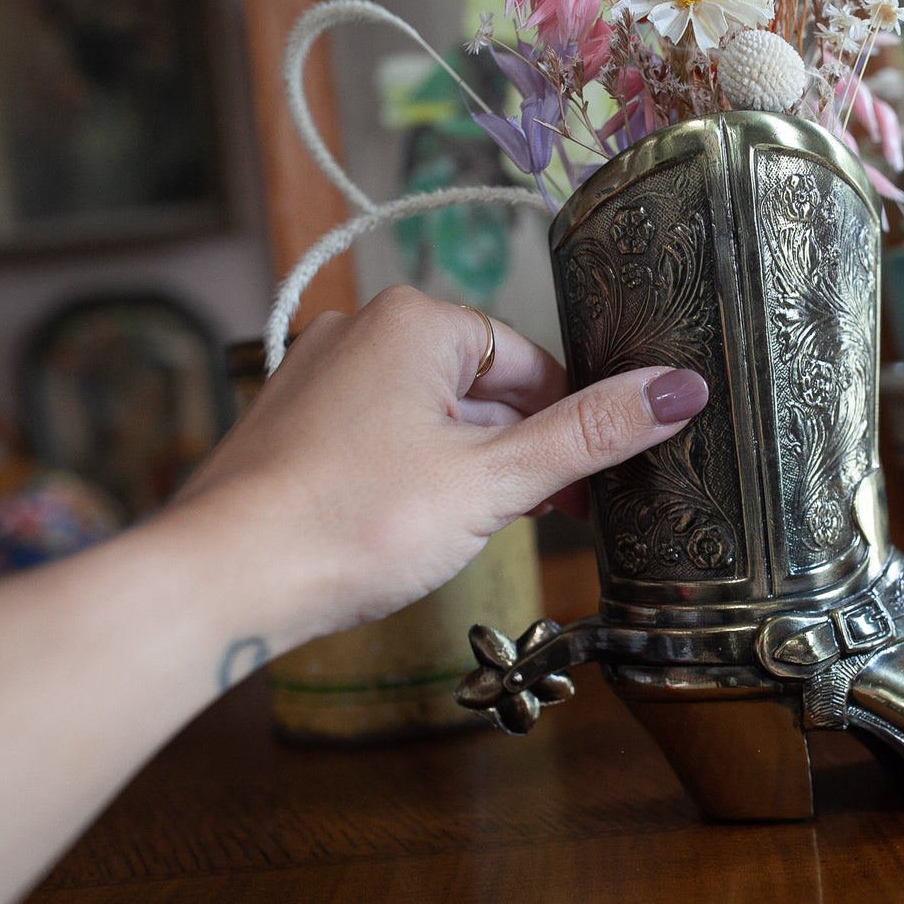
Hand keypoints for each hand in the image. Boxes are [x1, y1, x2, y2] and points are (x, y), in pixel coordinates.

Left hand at [177, 285, 707, 646]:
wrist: (225, 580)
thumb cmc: (352, 522)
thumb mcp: (493, 481)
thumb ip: (588, 436)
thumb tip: (678, 391)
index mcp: (416, 322)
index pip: (531, 363)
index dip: (569, 427)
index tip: (589, 486)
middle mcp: (362, 332)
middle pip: (483, 389)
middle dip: (520, 453)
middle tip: (549, 515)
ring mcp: (321, 377)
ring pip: (433, 417)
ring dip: (472, 468)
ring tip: (479, 528)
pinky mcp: (295, 425)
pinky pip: (383, 437)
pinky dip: (417, 475)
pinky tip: (420, 526)